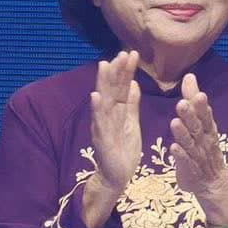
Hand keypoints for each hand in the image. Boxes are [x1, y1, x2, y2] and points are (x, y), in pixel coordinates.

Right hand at [89, 51, 142, 192]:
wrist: (116, 175)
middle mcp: (107, 114)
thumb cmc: (123, 149)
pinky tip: (95, 97)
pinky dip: (96, 109)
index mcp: (117, 110)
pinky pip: (99, 122)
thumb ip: (131, 104)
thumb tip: (133, 83)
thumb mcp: (132, 123)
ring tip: (105, 65)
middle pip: (111, 88)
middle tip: (122, 52)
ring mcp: (102, 125)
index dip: (125, 70)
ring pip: (103, 101)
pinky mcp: (101, 139)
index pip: (121, 86)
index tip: (131, 53)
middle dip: (116, 71)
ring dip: (104, 83)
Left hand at [170, 74, 227, 227]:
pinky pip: (185, 162)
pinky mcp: (190, 170)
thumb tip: (189, 75)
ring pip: (190, 143)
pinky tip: (173, 148)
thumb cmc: (204, 147)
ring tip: (174, 122)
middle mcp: (205, 140)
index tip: (197, 94)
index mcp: (208, 128)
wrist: (212, 182)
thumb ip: (193, 100)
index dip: (201, 106)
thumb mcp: (201, 122)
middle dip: (191, 116)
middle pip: (198, 127)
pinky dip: (180, 155)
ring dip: (183, 134)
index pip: (205, 115)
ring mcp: (198, 156)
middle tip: (182, 104)